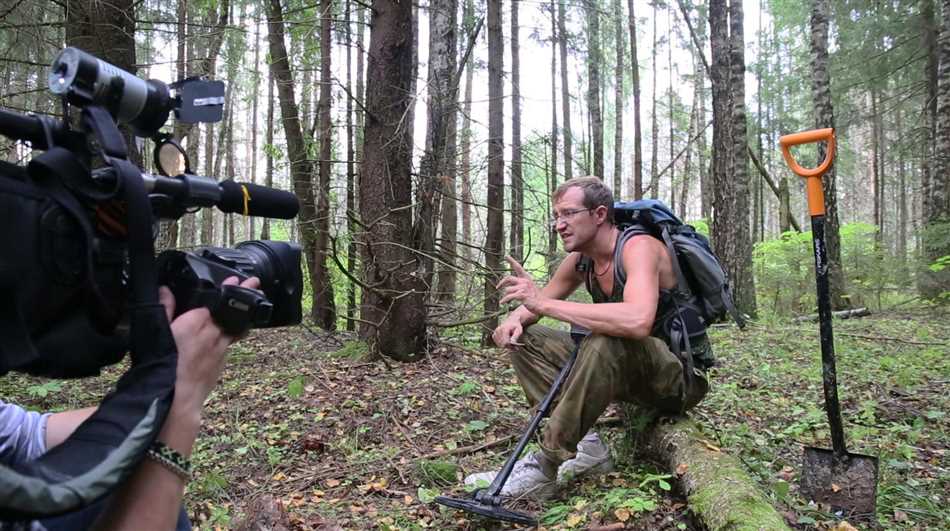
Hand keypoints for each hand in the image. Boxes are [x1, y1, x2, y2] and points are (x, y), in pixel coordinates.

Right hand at [159, 276, 260, 413]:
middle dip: (244, 297)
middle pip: (232, 311)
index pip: (218, 299)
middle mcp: (214, 332)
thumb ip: (164, 308)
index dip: (229, 288)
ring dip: (242, 317)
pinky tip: (228, 336)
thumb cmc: (163, 365)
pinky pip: (229, 344)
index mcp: (197, 321)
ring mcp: (221, 348)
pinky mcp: (222, 362)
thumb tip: (165, 290)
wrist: (177, 397)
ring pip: (236, 328)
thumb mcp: (157, 331)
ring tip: (249, 307)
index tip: (239, 279)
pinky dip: (230, 337)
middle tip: (254, 285)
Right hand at [492, 318, 523, 348]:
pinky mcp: (494, 335)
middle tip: (515, 348)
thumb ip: (515, 336)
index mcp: (504, 329)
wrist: (511, 321)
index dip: (510, 346)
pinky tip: (507, 342)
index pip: (505, 341)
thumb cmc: (516, 326)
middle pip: (502, 343)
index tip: (516, 348)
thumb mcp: (519, 330)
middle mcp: (498, 330)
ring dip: (505, 346)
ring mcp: (495, 333)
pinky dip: (502, 344)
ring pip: (499, 344)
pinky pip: (497, 343)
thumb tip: (512, 343)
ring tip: (511, 344)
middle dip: (508, 347)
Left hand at [497, 256, 544, 312]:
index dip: (512, 261)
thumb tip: (507, 285)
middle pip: (508, 278)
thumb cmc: (535, 298)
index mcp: (526, 278)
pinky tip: (502, 302)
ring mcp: (523, 288)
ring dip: (505, 296)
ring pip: (507, 290)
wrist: (543, 304)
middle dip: (501, 283)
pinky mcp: (521, 295)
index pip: (518, 267)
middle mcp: (524, 281)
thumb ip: (519, 284)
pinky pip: (509, 296)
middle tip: (498, 287)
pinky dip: (504, 300)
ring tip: (506, 300)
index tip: (506, 256)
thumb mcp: (528, 288)